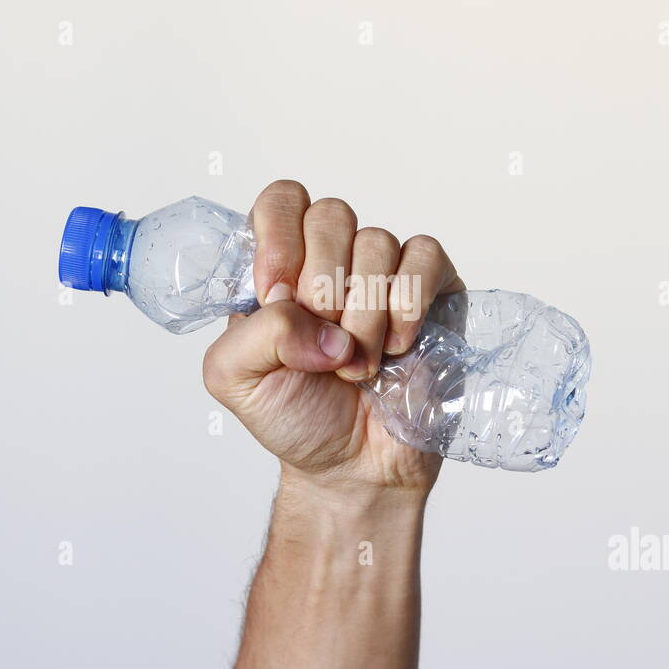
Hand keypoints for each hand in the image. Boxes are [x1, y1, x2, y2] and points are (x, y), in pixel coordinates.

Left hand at [202, 181, 464, 495]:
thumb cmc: (295, 417)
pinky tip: (397, 346)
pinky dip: (407, 306)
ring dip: (364, 315)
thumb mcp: (235, 379)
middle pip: (331, 215)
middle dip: (324, 288)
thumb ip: (254, 334)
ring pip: (377, 242)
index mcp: (281, 266)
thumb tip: (320, 324)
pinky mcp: (433, 289)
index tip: (279, 295)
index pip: (282, 202)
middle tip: (324, 343)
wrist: (356, 466)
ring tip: (357, 364)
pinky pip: (425, 258)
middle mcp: (333, 260)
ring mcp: (384, 272)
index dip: (281, 238)